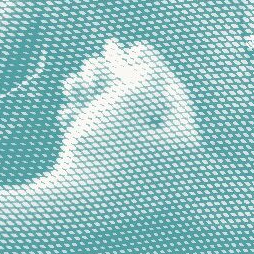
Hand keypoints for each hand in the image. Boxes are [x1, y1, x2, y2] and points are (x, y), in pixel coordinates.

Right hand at [48, 40, 203, 224]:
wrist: (69, 207)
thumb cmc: (104, 150)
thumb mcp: (128, 100)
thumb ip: (146, 76)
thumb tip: (151, 67)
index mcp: (186, 145)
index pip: (174, 94)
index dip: (151, 65)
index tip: (132, 47)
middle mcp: (175, 168)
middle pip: (147, 113)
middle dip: (117, 84)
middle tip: (95, 64)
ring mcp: (149, 186)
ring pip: (124, 132)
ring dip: (98, 103)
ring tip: (72, 85)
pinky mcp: (122, 197)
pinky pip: (111, 153)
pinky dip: (92, 131)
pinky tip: (67, 115)